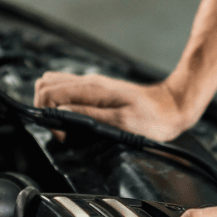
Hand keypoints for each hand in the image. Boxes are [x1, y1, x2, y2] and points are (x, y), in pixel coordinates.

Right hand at [33, 73, 192, 141]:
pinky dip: (63, 104)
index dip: (47, 114)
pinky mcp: (97, 91)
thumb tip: (60, 115)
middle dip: (44, 107)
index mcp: (91, 89)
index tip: (62, 133)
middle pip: (46, 84)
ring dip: (52, 105)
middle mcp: (89, 83)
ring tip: (67, 126)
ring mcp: (92, 85)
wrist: (173, 107)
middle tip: (61, 130)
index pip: (48, 91)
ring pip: (55, 85)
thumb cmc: (153, 118)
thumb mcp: (121, 123)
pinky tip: (76, 119)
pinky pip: (69, 91)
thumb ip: (88, 117)